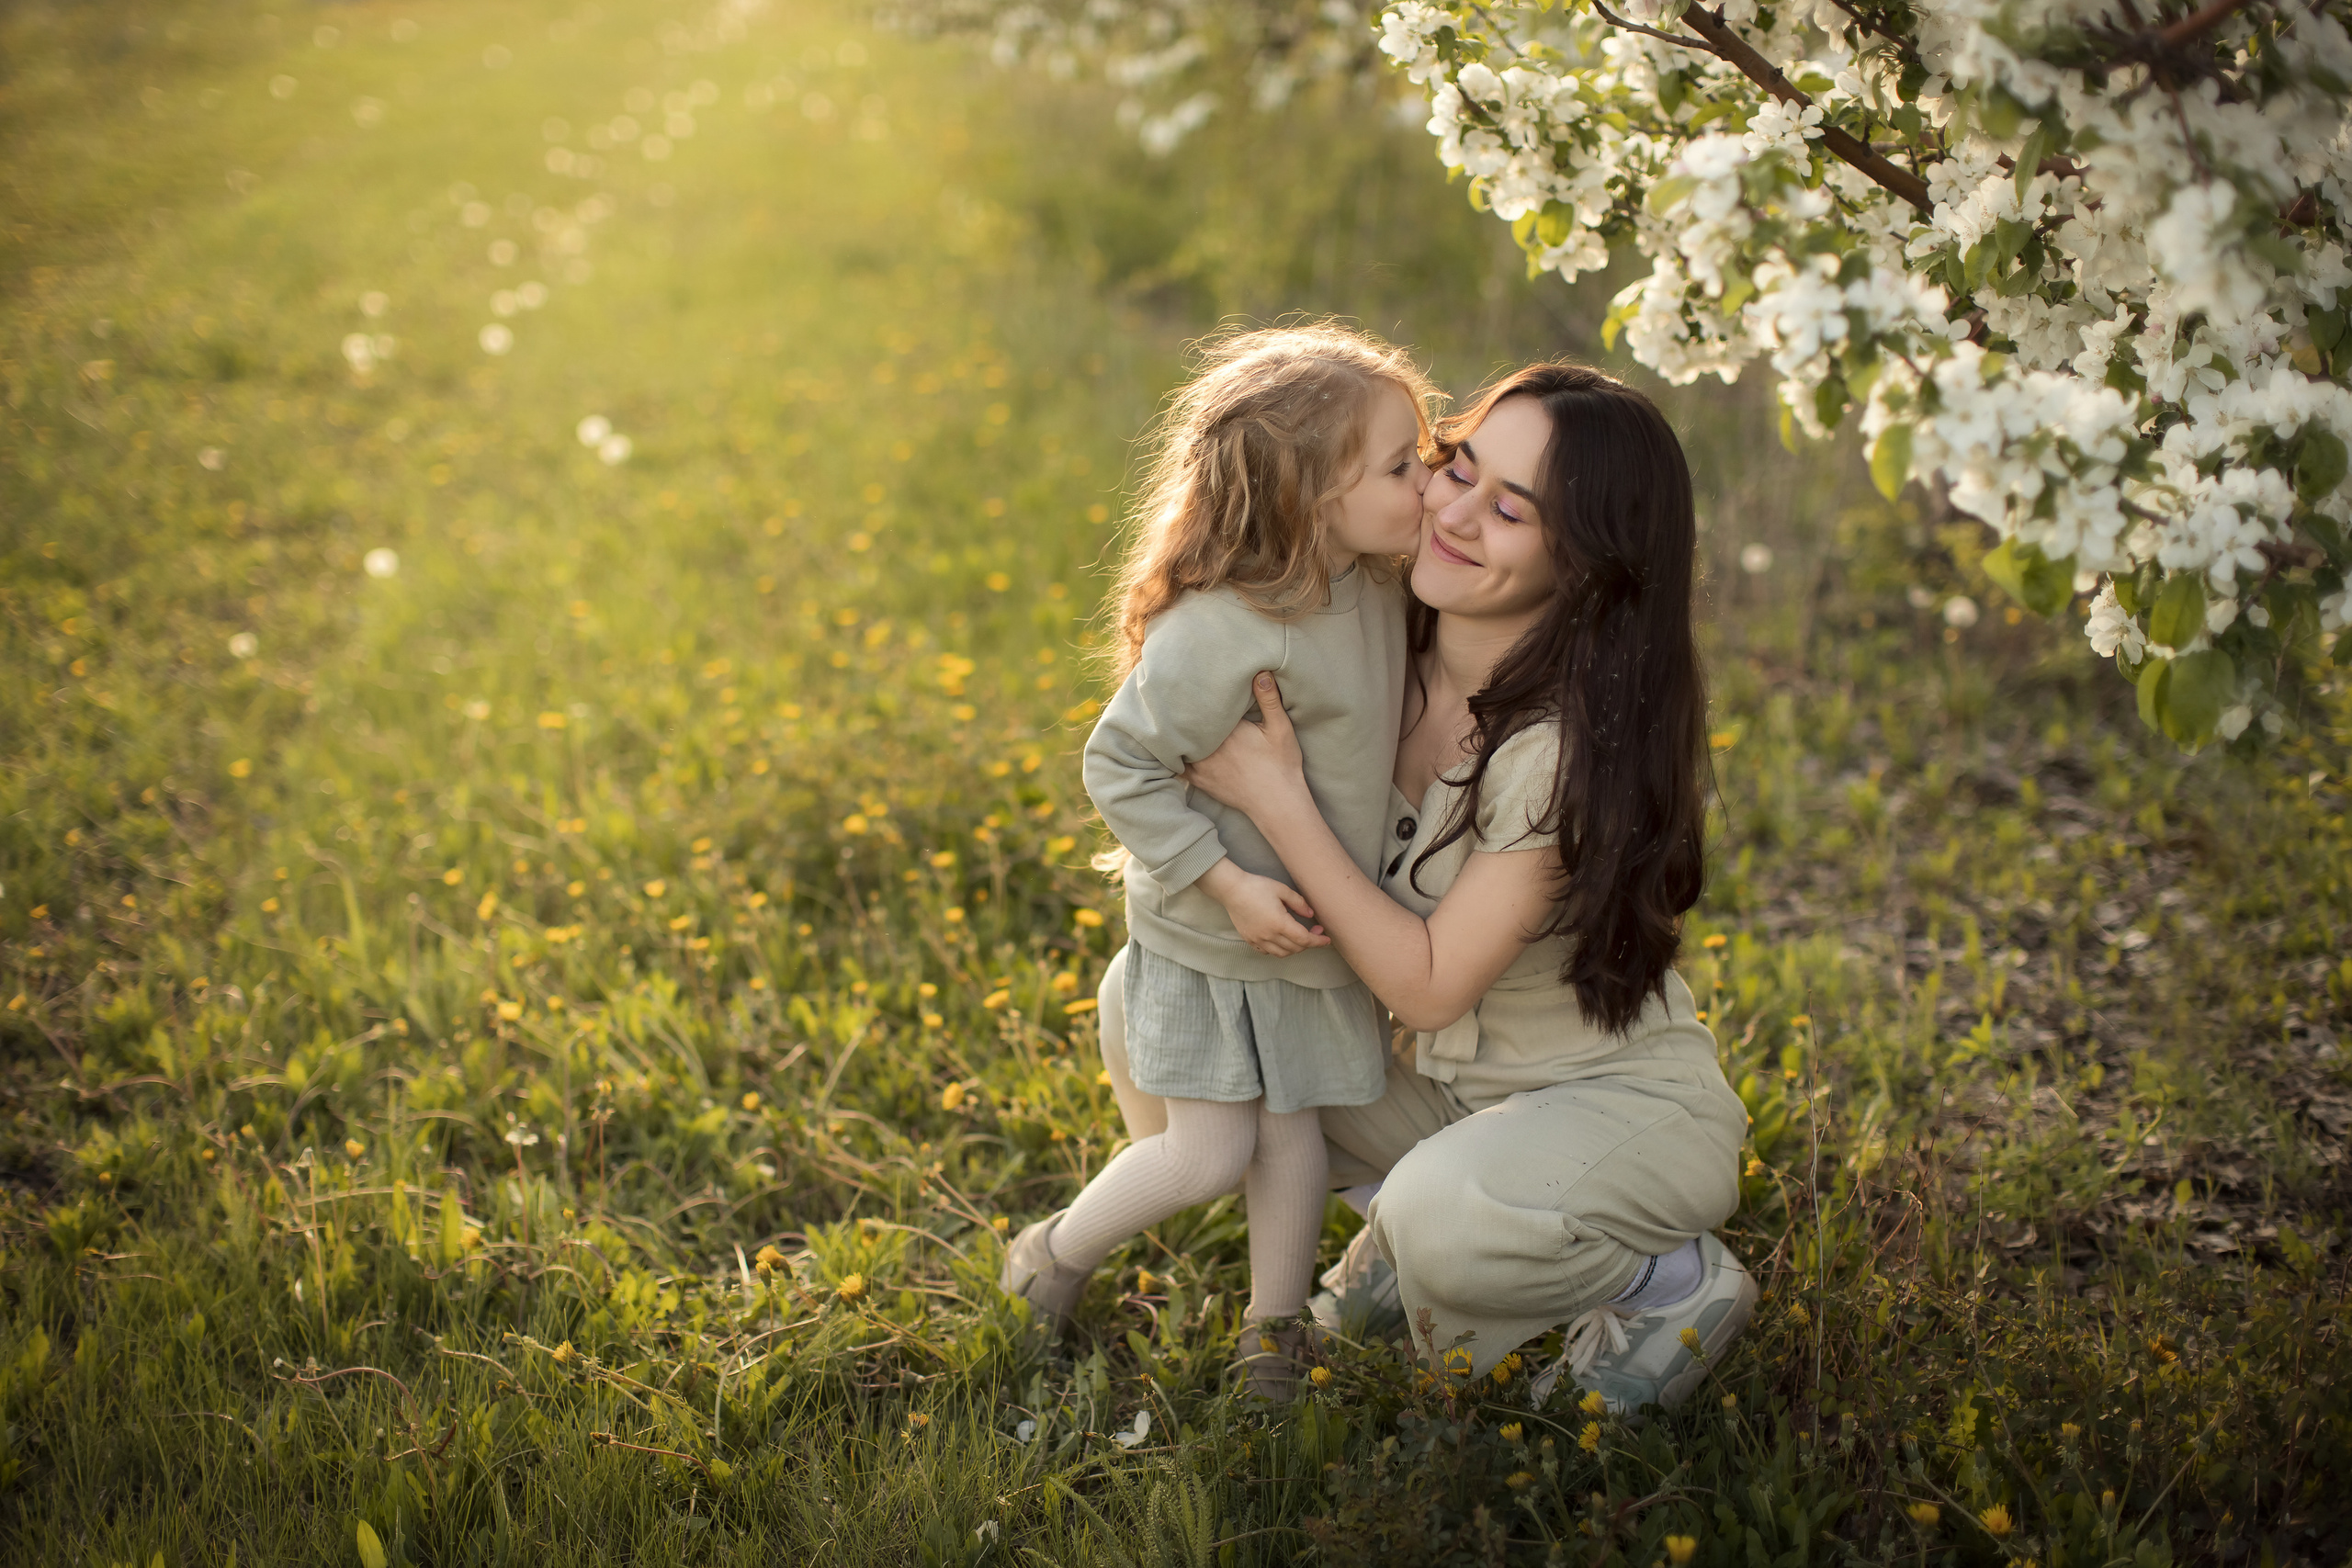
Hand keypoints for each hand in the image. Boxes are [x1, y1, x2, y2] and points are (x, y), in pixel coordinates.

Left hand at [1183, 672, 1307, 821]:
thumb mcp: (1280, 727)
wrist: (1277, 803)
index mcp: (1227, 729)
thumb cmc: (1282, 764)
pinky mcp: (1199, 780)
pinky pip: (1177, 764)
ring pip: (1178, 743)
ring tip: (1167, 717)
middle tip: (1175, 694)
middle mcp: (1208, 746)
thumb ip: (1269, 699)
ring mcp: (1201, 765)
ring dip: (1176, 732)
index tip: (1193, 682)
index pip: (1204, 706)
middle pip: (1188, 723)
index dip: (1198, 694)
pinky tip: (1168, 746)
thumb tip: (1260, 671)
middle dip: (1184, 711)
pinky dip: (1172, 755)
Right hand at [1197, 859, 1330, 955]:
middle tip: (1315, 931)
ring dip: (1295, 949)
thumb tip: (1311, 916)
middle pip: (1295, 948)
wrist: (1231, 889)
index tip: (1327, 940)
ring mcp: (1258, 940)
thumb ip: (1299, 903)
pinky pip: (1268, 952)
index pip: (1304, 939)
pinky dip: (1279, 950)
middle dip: (1309, 943)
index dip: (1318, 941)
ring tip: (1300, 937)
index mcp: (1279, 923)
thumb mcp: (1282, 890)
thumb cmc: (1257, 886)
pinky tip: (1282, 941)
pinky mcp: (1250, 940)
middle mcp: (1269, 935)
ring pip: (1282, 953)